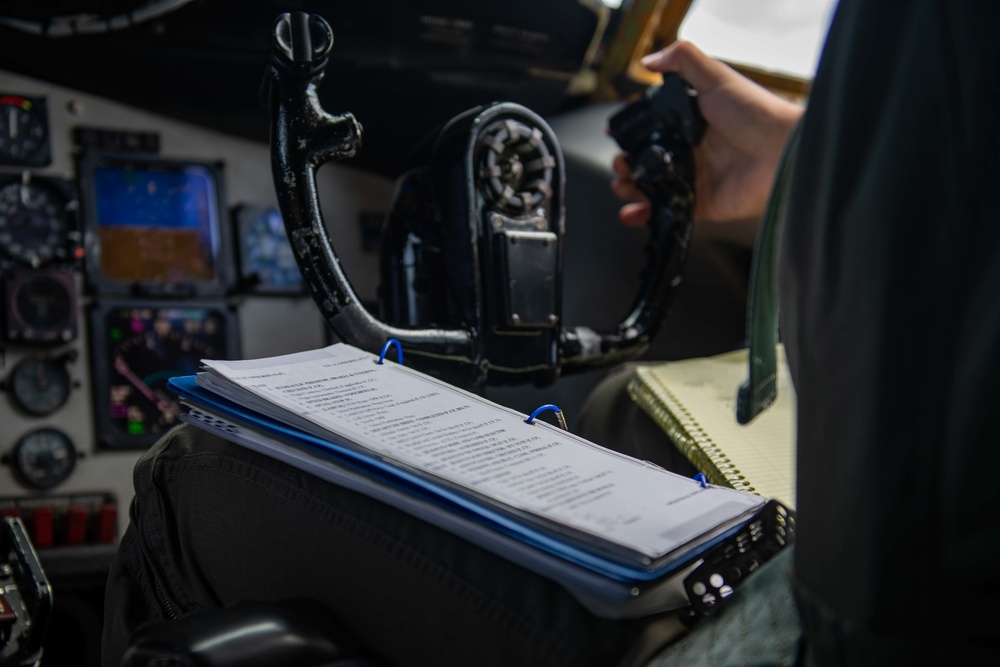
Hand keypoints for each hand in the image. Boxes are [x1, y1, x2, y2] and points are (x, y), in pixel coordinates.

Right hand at [612, 41, 803, 225]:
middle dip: (627, 163)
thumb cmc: (758, 114)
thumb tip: (649, 60)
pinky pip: (667, 211)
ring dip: (630, 188)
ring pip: (651, 186)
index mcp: (692, 121)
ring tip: (624, 185)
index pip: (653, 127)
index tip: (616, 134)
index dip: (633, 132)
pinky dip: (645, 215)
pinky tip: (632, 213)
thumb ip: (684, 61)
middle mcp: (692, 150)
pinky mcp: (701, 203)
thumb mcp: (718, 77)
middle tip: (623, 163)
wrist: (783, 153)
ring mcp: (696, 177)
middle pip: (647, 159)